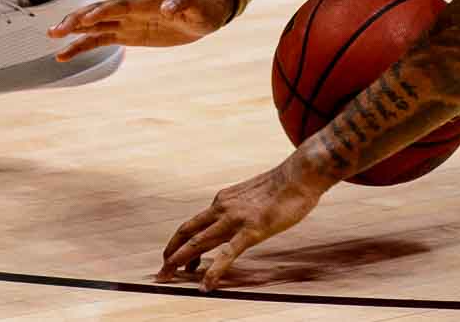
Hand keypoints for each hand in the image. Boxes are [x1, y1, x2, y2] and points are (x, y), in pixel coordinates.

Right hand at [46, 0, 233, 60]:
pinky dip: (83, 45)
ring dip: (75, 30)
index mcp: (147, 0)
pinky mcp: (127, 33)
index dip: (104, 11)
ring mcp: (128, 21)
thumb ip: (182, 4)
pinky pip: (101, 39)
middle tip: (58, 28)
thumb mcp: (197, 8)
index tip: (85, 19)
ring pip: (96, 24)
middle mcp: (133, 8)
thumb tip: (168, 7)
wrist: (203, 13)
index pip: (121, 5)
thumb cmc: (202, 8)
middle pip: (101, 11)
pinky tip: (64, 54)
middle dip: (80, 19)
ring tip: (52, 36)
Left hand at [160, 155, 330, 290]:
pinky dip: (214, 270)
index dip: (180, 242)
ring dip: (180, 261)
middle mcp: (223, 206)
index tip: (173, 259)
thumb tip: (235, 224)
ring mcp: (235, 218)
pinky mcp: (251, 229)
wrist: (299, 174)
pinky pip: (227, 253)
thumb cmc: (282, 186)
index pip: (195, 224)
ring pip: (200, 242)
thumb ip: (239, 208)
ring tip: (168, 278)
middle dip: (171, 254)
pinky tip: (206, 285)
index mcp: (223, 199)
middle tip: (160, 273)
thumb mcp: (252, 195)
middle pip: (188, 232)